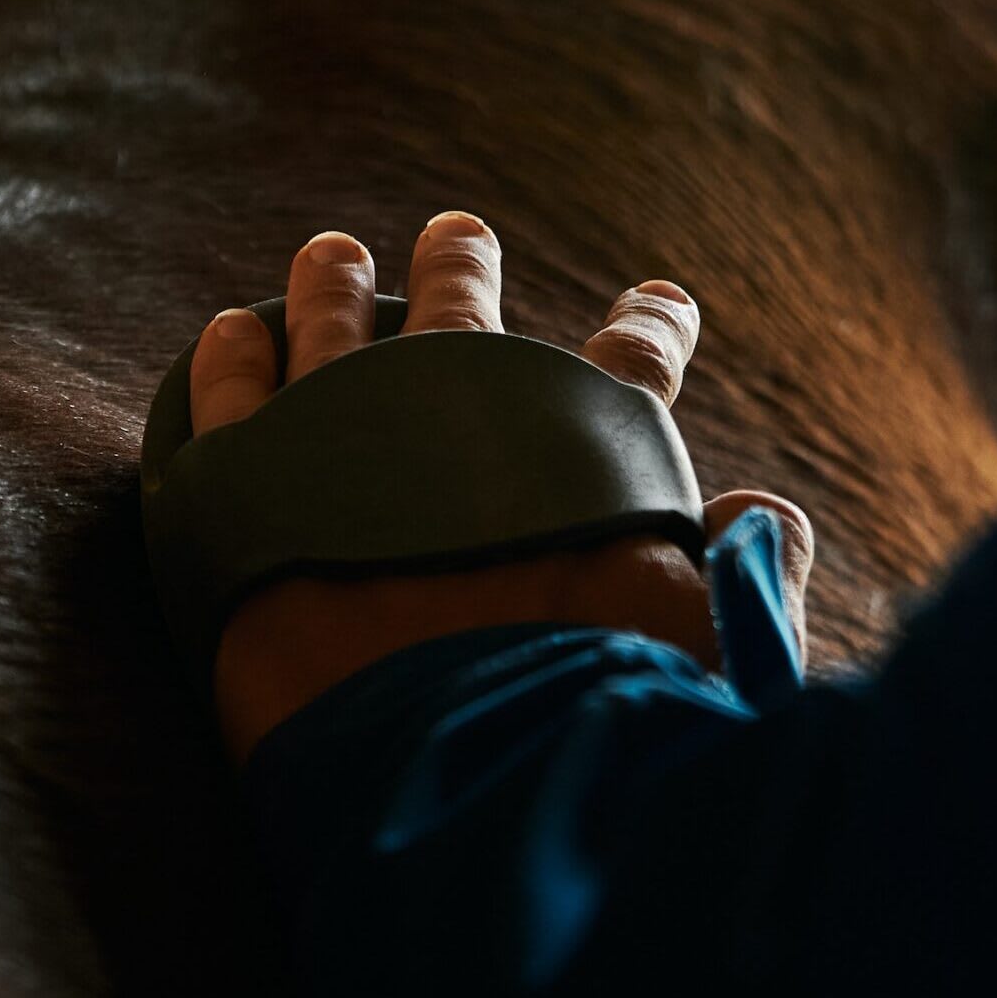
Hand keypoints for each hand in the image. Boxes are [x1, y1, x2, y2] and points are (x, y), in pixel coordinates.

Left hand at [189, 211, 813, 766]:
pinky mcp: (241, 479)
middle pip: (460, 311)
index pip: (633, 363)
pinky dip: (231, 355)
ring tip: (332, 255)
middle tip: (457, 233)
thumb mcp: (711, 644)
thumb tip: (768, 515)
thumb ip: (746, 572)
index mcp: (582, 443)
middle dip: (462, 267)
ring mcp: (342, 429)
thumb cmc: (594, 713)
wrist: (453, 764)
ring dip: (334, 284)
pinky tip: (231, 331)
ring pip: (335, 325)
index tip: (658, 299)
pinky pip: (228, 391)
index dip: (651, 327)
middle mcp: (459, 408)